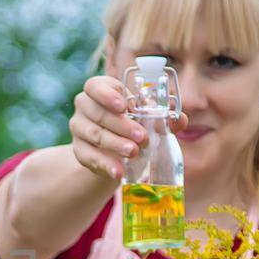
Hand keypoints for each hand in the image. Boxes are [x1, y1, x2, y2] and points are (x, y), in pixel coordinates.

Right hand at [70, 75, 189, 181]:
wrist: (115, 151)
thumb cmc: (132, 124)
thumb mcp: (147, 118)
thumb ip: (163, 117)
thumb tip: (180, 119)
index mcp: (100, 90)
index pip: (95, 86)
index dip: (107, 95)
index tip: (124, 107)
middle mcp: (85, 106)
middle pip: (97, 112)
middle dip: (121, 125)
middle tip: (142, 137)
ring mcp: (79, 128)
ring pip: (94, 134)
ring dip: (115, 144)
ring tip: (134, 152)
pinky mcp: (79, 150)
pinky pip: (89, 157)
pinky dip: (105, 165)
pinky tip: (119, 171)